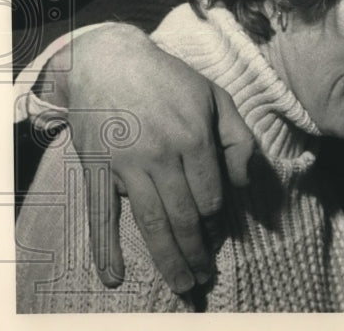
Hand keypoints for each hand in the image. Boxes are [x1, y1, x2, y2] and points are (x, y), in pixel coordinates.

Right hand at [55, 24, 254, 292]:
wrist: (110, 60)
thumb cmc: (169, 79)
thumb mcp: (215, 97)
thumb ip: (238, 138)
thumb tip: (245, 183)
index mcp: (194, 138)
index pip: (212, 196)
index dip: (217, 220)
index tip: (217, 234)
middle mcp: (162, 155)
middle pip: (185, 217)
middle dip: (198, 252)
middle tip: (204, 278)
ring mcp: (127, 164)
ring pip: (151, 222)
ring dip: (169, 258)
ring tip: (183, 284)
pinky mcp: (98, 168)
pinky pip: (101, 214)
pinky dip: (106, 247)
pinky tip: (113, 275)